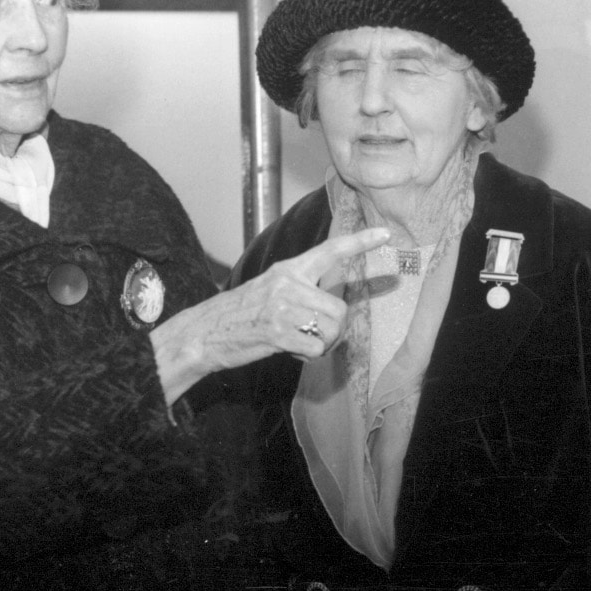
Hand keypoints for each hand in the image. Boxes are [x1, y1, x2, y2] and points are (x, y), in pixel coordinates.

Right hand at [150, 228, 389, 403]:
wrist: (204, 332)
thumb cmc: (241, 314)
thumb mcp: (270, 289)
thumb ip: (301, 291)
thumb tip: (334, 310)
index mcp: (289, 269)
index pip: (330, 251)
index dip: (360, 243)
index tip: (386, 235)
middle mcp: (288, 284)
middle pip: (340, 308)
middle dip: (336, 329)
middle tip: (317, 337)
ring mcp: (283, 308)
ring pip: (332, 329)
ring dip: (323, 344)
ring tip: (301, 343)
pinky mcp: (278, 333)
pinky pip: (316, 348)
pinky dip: (309, 355)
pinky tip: (291, 351)